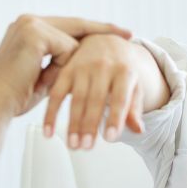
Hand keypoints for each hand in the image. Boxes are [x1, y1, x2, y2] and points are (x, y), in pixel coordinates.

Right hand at [0, 15, 130, 116]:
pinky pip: (66, 49)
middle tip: (129, 32)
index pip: (67, 27)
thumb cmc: (14, 96)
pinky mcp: (35, 34)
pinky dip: (60, 67)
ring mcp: (30, 25)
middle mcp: (27, 21)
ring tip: (46, 76)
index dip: (91, 31)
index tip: (116, 33)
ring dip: (66, 65)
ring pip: (71, 41)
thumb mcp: (42, 76)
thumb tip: (80, 62)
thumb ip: (60, 64)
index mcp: (27, 29)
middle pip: (75, 25)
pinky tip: (39, 76)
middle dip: (102, 30)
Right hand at [42, 33, 163, 149]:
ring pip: (76, 98)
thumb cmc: (122, 69)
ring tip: (73, 145)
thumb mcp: (133, 85)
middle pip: (95, 99)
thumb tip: (138, 130)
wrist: (106, 41)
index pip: (120, 97)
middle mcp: (103, 66)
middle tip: (86, 147)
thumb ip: (133, 107)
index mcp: (124, 70)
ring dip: (72, 123)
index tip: (110, 138)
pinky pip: (57, 93)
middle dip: (89, 125)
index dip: (115, 118)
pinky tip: (49, 132)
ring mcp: (82, 67)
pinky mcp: (66, 70)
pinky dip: (51, 114)